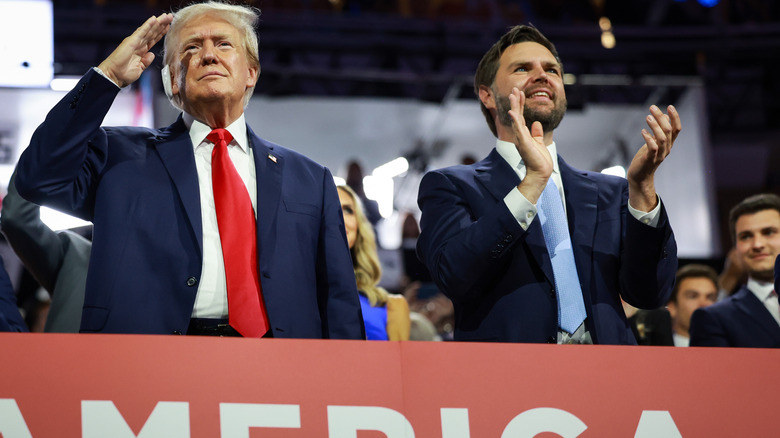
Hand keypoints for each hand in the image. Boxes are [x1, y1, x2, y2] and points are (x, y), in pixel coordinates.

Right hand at [97, 13, 172, 87]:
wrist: (113, 77)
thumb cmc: (123, 74)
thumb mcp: (140, 68)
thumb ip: (146, 61)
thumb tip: (152, 54)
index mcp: (141, 51)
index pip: (153, 39)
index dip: (161, 32)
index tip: (169, 26)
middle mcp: (138, 44)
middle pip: (152, 32)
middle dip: (162, 25)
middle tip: (170, 16)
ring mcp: (135, 42)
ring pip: (149, 30)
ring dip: (158, 22)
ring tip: (166, 16)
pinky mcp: (131, 41)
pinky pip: (141, 32)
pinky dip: (148, 25)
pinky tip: (154, 19)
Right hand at [507, 87, 552, 203]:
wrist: (541, 172)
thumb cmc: (540, 160)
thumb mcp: (539, 143)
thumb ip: (537, 133)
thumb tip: (537, 123)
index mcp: (524, 134)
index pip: (521, 116)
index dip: (521, 104)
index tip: (520, 93)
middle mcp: (520, 135)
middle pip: (518, 115)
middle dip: (516, 102)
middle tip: (514, 89)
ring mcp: (521, 138)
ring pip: (516, 119)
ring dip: (515, 106)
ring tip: (513, 95)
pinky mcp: (523, 143)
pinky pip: (518, 129)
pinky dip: (515, 120)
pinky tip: (512, 112)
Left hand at [626, 105, 681, 211]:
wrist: (639, 176)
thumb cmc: (645, 158)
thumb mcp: (653, 142)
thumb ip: (659, 131)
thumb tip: (663, 115)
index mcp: (669, 144)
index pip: (677, 129)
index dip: (675, 117)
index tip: (670, 106)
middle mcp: (666, 148)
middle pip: (669, 130)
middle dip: (661, 117)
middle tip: (652, 107)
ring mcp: (659, 155)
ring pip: (662, 138)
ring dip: (655, 126)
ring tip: (648, 117)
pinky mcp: (650, 159)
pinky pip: (652, 148)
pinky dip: (648, 138)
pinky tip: (643, 131)